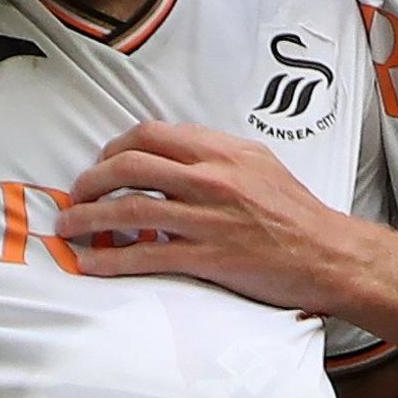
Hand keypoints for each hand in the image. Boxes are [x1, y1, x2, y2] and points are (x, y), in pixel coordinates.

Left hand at [53, 121, 353, 312]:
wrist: (328, 254)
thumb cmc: (295, 210)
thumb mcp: (258, 162)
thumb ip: (215, 152)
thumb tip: (174, 150)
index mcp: (220, 151)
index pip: (151, 135)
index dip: (115, 147)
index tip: (102, 162)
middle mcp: (210, 179)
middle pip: (130, 165)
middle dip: (91, 179)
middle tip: (76, 194)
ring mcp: (207, 219)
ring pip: (130, 210)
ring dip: (89, 218)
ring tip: (68, 228)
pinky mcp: (207, 258)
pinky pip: (147, 256)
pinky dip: (111, 259)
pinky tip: (90, 263)